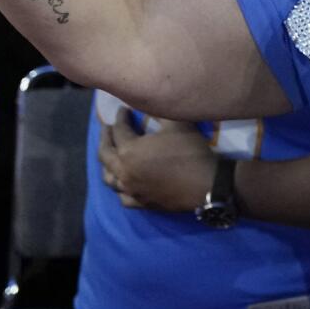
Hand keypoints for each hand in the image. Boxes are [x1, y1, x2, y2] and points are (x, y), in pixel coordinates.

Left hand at [101, 115, 217, 212]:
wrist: (205, 183)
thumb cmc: (189, 151)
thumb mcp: (176, 124)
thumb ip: (159, 113)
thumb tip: (149, 106)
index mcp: (129, 150)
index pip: (118, 130)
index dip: (120, 118)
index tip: (123, 110)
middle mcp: (123, 171)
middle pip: (105, 154)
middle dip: (105, 138)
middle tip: (108, 129)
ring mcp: (130, 189)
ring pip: (109, 178)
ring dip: (107, 165)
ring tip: (110, 157)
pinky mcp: (140, 202)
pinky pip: (123, 197)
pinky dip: (121, 188)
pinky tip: (125, 183)